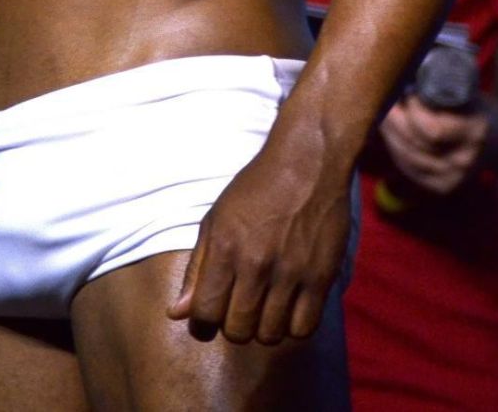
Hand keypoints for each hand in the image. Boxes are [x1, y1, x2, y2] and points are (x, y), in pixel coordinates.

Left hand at [166, 144, 350, 345]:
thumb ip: (197, 269)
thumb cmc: (255, 189)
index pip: (204, 313)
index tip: (208, 318)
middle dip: (233, 326)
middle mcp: (256, 263)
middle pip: (237, 331)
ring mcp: (290, 272)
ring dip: (263, 329)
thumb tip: (176, 313)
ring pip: (269, 335)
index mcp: (225, 247)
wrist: (306, 162)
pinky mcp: (321, 277)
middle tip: (239, 307)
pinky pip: (303, 328)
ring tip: (264, 307)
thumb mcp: (216, 219)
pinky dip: (293, 326)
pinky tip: (288, 307)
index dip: (201, 323)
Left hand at [380, 94, 495, 194]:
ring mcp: (454, 178)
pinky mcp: (442, 187)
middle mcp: (465, 160)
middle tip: (382, 99)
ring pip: (406, 157)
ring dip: (389, 134)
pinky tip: (390, 134)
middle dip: (392, 120)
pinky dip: (395, 150)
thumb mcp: (465, 91)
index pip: (432, 130)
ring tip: (382, 113)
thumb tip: (403, 75)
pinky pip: (408, 169)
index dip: (412, 109)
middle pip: (414, 144)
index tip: (404, 90)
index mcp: (475, 133)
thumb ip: (439, 86)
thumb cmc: (475, 107)